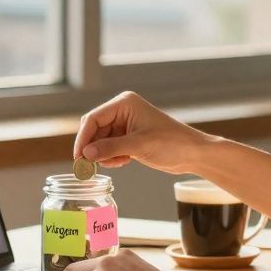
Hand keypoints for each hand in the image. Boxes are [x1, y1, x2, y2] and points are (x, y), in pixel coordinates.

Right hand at [73, 91, 211, 173]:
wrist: (192, 153)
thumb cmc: (171, 143)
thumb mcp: (139, 146)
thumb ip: (110, 148)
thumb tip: (85, 154)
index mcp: (124, 103)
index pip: (93, 118)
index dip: (83, 138)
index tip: (78, 157)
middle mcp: (122, 111)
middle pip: (94, 129)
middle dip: (92, 148)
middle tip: (88, 167)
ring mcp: (125, 124)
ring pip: (101, 140)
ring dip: (104, 154)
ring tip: (117, 162)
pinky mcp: (129, 137)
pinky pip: (110, 147)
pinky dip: (112, 157)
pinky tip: (125, 162)